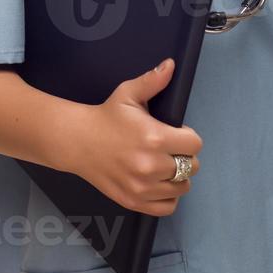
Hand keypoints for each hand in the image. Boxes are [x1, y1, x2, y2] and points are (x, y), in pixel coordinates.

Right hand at [67, 58, 201, 216]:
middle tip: (168, 149)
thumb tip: (171, 65)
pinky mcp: (134, 201)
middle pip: (191, 166)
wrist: (78, 142)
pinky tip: (159, 183)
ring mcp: (142, 187)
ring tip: (163, 165)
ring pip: (182, 187)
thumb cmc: (107, 117)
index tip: (177, 134)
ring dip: (177, 176)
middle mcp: (151, 165)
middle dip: (183, 156)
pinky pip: (168, 207)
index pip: (194, 145)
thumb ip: (153, 81)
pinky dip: (168, 197)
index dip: (188, 137)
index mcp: (154, 138)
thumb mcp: (128, 94)